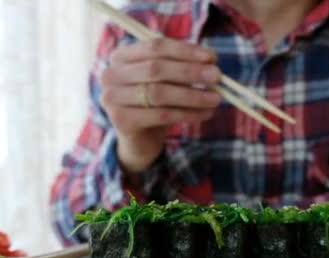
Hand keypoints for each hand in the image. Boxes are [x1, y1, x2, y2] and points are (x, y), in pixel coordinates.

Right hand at [100, 38, 222, 171]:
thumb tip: (211, 61)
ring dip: (192, 95)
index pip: (156, 46)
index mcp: (121, 56)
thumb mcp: (168, 82)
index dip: (186, 51)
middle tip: (217, 77)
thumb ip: (184, 68)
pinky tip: (205, 114)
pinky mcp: (122, 121)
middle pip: (156, 68)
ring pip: (159, 92)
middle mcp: (111, 75)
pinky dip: (187, 113)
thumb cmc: (157, 104)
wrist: (141, 140)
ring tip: (216, 99)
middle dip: (191, 71)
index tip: (212, 57)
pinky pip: (161, 114)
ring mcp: (112, 98)